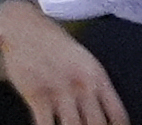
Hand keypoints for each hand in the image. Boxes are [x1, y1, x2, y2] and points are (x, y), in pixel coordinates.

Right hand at [0, 1, 128, 124]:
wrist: (25, 26)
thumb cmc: (55, 46)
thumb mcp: (83, 62)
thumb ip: (95, 89)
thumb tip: (106, 118)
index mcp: (96, 76)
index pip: (117, 113)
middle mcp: (80, 83)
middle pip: (96, 124)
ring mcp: (58, 89)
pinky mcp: (35, 94)